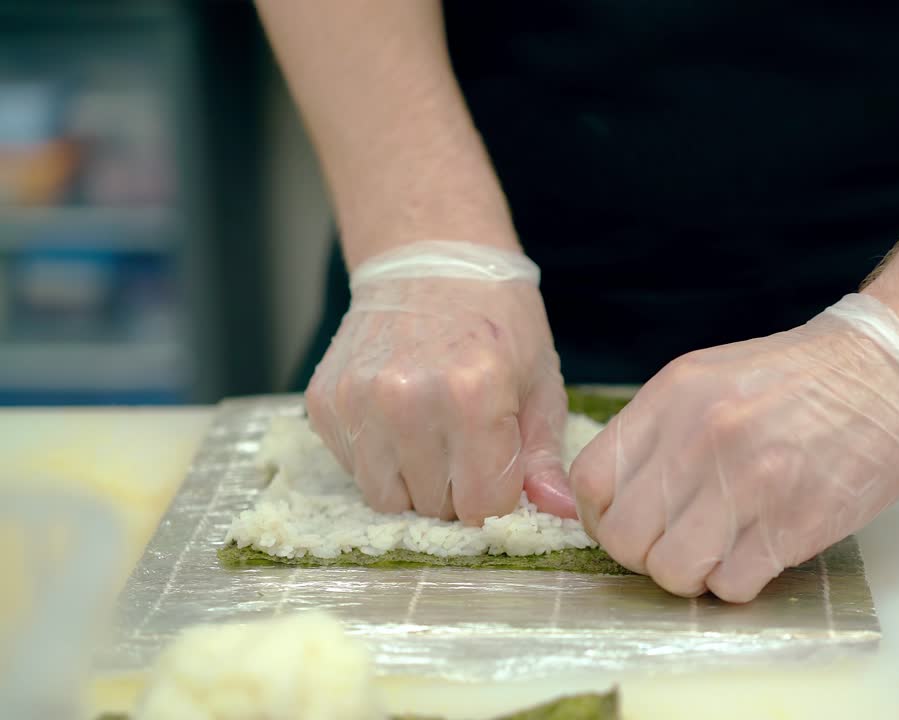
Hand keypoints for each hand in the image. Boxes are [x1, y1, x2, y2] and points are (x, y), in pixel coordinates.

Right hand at [306, 241, 575, 523]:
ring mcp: (358, 401)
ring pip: (388, 499)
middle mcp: (408, 401)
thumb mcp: (539, 382)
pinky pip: (355, 470)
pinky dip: (379, 458)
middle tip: (466, 443)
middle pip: (435, 507)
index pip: (482, 506)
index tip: (499, 468)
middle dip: (457, 490)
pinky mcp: (324, 402)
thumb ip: (544, 456)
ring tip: (433, 434)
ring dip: (415, 481)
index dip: (496, 496)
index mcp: (472, 396)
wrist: (430, 258)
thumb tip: (557, 512)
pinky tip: (399, 417)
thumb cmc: (497, 320)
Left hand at [569, 293, 898, 601]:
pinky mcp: (794, 522)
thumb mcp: (714, 378)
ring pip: (673, 572)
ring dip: (693, 575)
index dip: (603, 517)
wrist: (897, 369)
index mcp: (673, 396)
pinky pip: (732, 586)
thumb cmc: (807, 377)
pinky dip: (740, 582)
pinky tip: (761, 552)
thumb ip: (661, 431)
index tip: (632, 524)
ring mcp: (748, 481)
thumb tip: (618, 495)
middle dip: (646, 554)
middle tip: (680, 544)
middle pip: (626, 538)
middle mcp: (701, 437)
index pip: (591, 480)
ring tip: (722, 551)